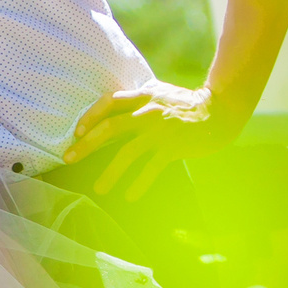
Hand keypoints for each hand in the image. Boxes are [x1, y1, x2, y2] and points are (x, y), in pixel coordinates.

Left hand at [60, 81, 234, 200]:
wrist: (218, 110)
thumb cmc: (185, 103)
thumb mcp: (158, 92)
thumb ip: (136, 99)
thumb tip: (112, 108)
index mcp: (141, 96)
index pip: (108, 102)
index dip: (90, 116)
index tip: (77, 132)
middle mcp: (147, 112)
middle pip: (110, 128)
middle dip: (86, 145)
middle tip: (68, 159)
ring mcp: (159, 130)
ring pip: (127, 153)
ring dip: (110, 172)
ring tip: (99, 188)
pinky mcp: (173, 147)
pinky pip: (151, 168)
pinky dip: (139, 183)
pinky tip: (130, 195)